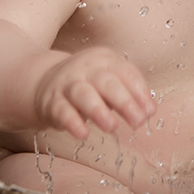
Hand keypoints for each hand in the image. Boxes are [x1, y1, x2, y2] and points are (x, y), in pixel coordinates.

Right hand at [34, 47, 154, 139]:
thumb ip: (129, 93)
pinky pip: (62, 111)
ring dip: (99, 111)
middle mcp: (85, 68)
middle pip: (107, 82)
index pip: (126, 72)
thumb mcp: (108, 81)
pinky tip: (83, 134)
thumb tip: (149, 110)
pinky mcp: (51, 101)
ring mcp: (67, 83)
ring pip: (83, 94)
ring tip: (112, 127)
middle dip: (125, 102)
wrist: (43, 82)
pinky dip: (73, 123)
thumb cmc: (88, 84)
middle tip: (138, 122)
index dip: (140, 92)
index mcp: (104, 59)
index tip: (150, 112)